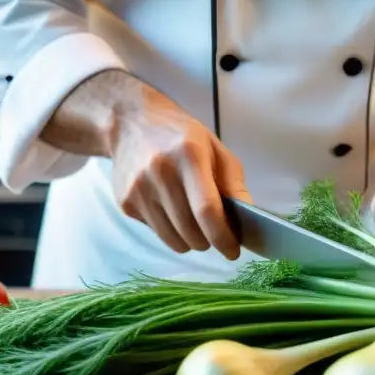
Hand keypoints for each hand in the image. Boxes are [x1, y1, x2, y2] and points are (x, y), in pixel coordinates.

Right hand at [107, 76, 248, 259]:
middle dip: (209, 241)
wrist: (129, 123)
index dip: (223, 236)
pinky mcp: (125, 202)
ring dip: (190, 241)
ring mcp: (138, 189)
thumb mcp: (215, 149)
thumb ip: (234, 184)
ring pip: (173, 239)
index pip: (207, 210)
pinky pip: (156, 233)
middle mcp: (160, 172)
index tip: (233, 250)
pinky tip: (170, 209)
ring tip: (194, 224)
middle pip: (190, 230)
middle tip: (215, 234)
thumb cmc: (180, 136)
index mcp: (189, 155)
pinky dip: (170, 231)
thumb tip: (249, 220)